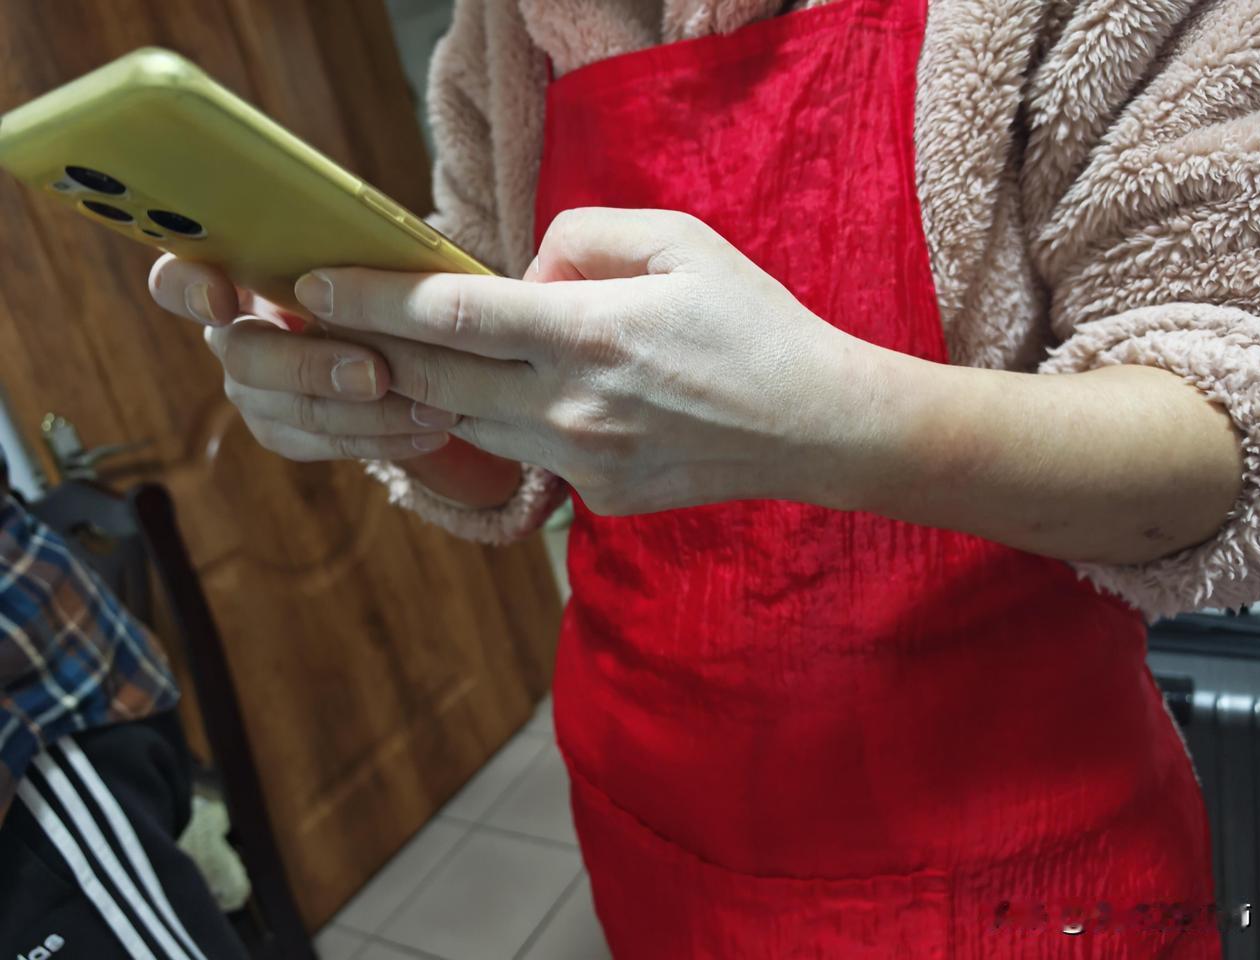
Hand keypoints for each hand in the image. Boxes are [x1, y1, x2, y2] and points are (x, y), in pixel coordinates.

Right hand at [146, 254, 523, 506]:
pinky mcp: (285, 432)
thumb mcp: (361, 252)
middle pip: (246, 358)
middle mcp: (233, 336)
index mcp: (234, 276)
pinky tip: (428, 434)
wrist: (395, 330)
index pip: (178, 281)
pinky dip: (382, 440)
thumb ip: (349, 252)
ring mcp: (254, 391)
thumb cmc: (372, 275)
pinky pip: (325, 445)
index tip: (221, 300)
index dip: (188, 290)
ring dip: (367, 414)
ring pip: (292, 412)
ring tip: (432, 410)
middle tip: (376, 373)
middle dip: (312, 367)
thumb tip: (377, 257)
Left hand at [295, 208, 888, 514]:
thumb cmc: (754, 324)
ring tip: (406, 361)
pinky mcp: (596, 498)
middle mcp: (572, 406)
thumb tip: (525, 275)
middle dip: (369, 352)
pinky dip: (514, 425)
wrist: (814, 426)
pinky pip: (528, 456)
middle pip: (434, 381)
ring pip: (468, 426)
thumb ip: (585, 238)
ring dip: (429, 393)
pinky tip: (536, 401)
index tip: (315, 285)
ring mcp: (582, 462)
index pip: (450, 313)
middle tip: (323, 328)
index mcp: (589, 332)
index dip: (373, 297)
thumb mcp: (682, 242)